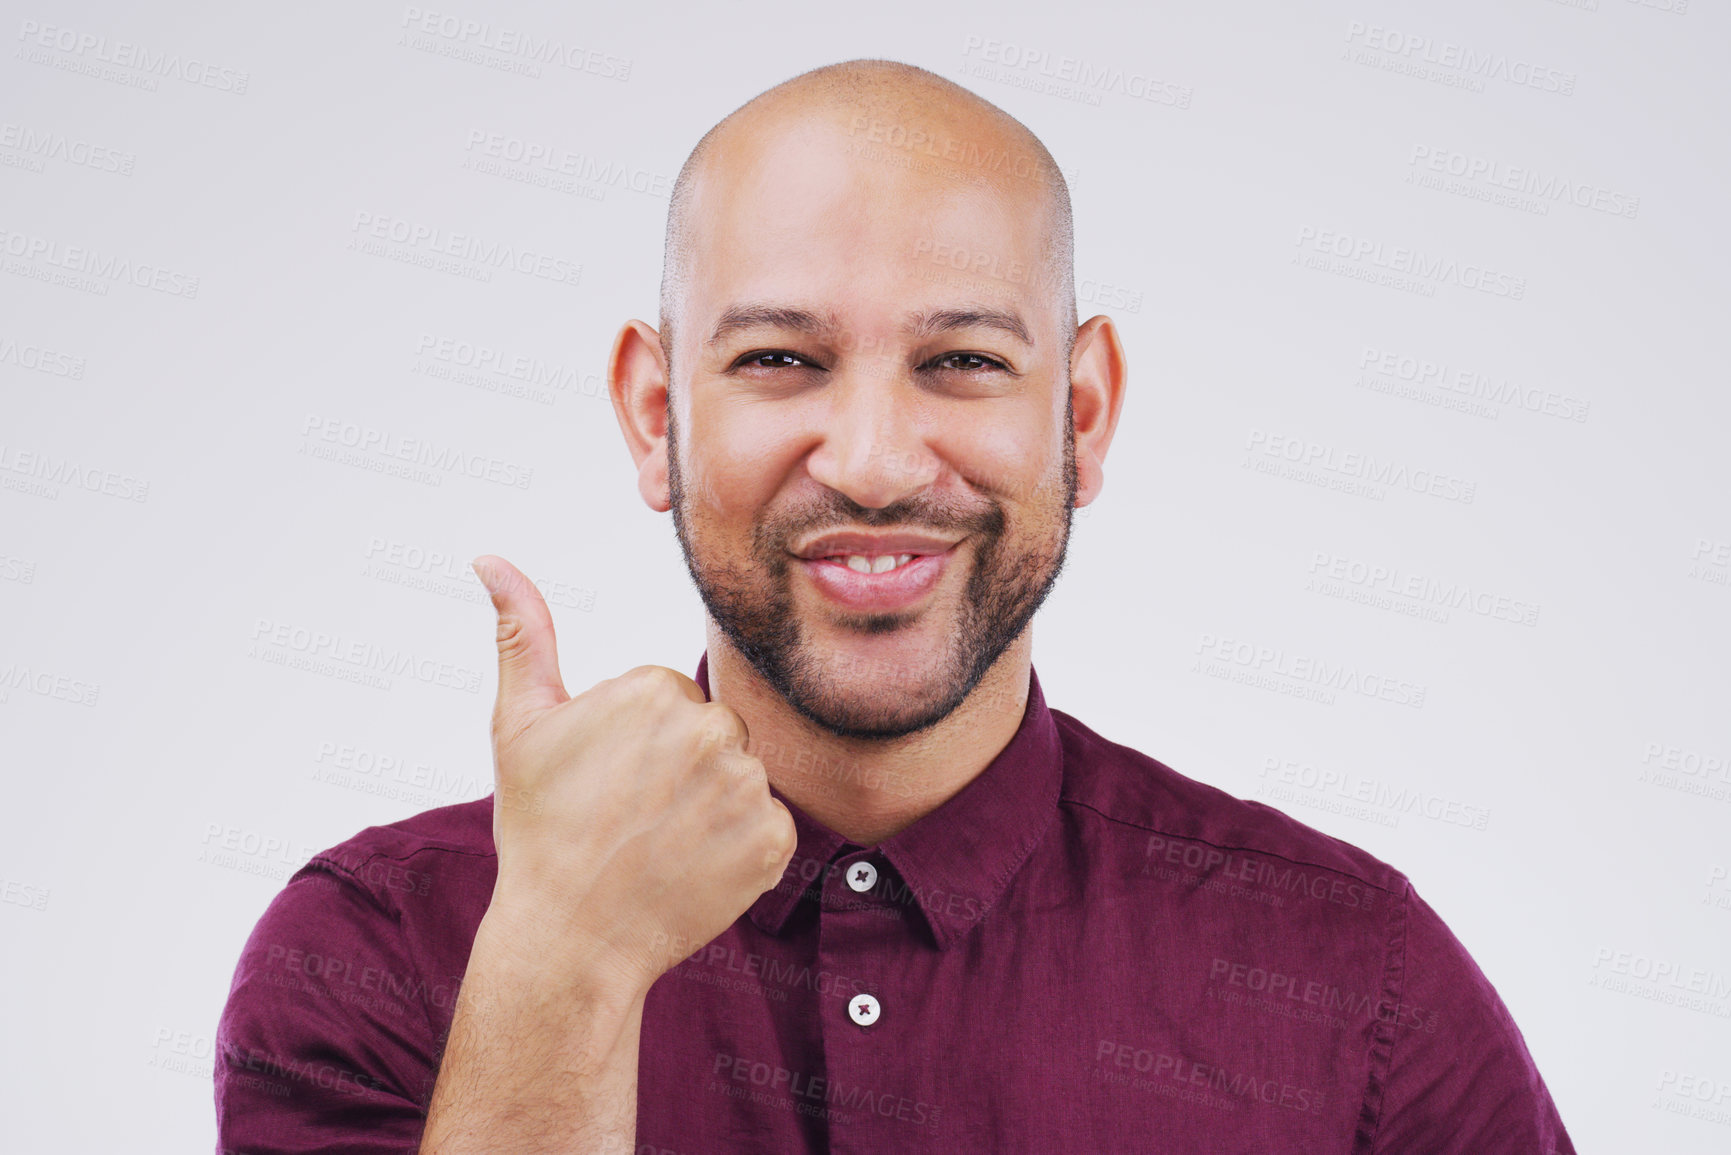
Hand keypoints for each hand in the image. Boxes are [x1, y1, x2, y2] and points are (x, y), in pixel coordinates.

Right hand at [470, 555, 796, 993]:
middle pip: (714, 733)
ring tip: (660, 844)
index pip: (672, 698)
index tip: (608, 781)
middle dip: (682, 768)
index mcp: (655, 689)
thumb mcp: (520, 726)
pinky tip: (694, 869)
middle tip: (633, 816)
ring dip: (712, 808)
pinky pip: (770, 826)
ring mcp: (746, 787)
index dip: (638, 742)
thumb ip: (521, 634)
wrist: (569, 941)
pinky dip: (742, 850)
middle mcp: (710, 729)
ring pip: (742, 778)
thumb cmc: (540, 831)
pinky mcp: (775, 841)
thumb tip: (490, 559)